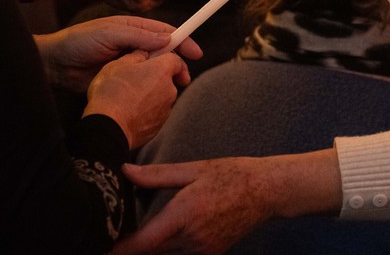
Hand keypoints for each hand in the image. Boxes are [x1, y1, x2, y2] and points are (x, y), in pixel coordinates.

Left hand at [35, 16, 201, 92]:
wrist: (54, 65)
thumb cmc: (79, 42)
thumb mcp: (110, 33)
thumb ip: (139, 36)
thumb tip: (168, 38)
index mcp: (135, 28)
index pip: (166, 32)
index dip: (183, 40)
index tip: (196, 53)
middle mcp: (136, 44)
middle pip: (165, 52)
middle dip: (178, 63)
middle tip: (185, 77)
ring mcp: (130, 63)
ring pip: (156, 69)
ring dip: (167, 77)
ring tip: (174, 87)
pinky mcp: (124, 80)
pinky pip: (143, 83)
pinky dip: (153, 88)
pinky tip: (158, 95)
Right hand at [84, 51, 190, 148]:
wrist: (107, 127)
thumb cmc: (112, 93)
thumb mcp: (119, 64)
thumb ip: (136, 55)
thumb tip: (143, 54)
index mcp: (162, 71)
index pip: (176, 60)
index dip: (167, 59)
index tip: (160, 60)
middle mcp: (169, 90)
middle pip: (168, 80)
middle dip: (156, 79)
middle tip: (136, 80)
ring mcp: (165, 110)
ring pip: (161, 98)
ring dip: (150, 96)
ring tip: (128, 98)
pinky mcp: (158, 126)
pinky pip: (154, 114)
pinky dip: (145, 112)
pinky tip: (128, 112)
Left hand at [112, 150, 341, 254]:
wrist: (266, 191)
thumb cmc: (230, 174)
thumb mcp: (194, 169)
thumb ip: (157, 175)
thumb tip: (125, 171)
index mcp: (184, 216)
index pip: (141, 246)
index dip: (117, 252)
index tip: (98, 248)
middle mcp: (191, 241)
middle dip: (129, 251)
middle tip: (109, 239)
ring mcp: (201, 252)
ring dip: (147, 250)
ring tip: (130, 240)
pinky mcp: (210, 254)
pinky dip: (165, 250)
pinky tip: (160, 237)